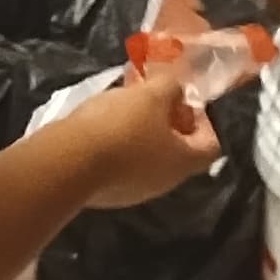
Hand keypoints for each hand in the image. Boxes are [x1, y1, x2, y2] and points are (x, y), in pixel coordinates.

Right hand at [65, 66, 219, 208]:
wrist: (69, 162)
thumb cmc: (121, 127)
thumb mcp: (152, 94)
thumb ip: (170, 87)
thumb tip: (176, 88)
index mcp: (183, 162)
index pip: (210, 144)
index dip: (203, 120)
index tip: (182, 99)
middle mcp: (164, 183)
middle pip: (177, 150)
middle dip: (167, 120)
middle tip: (151, 97)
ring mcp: (134, 192)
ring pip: (148, 156)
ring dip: (142, 131)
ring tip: (123, 105)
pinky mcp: (107, 192)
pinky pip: (122, 164)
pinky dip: (119, 144)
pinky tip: (102, 125)